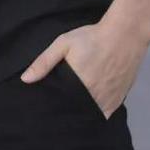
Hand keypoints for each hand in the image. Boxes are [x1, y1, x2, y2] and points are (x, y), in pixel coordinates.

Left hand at [19, 22, 147, 119]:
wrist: (124, 34)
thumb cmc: (91, 38)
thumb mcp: (63, 44)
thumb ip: (44, 62)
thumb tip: (25, 79)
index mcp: (78, 87)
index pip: (62, 108)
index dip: (54, 109)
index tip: (47, 110)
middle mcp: (94, 99)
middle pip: (76, 113)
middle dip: (68, 112)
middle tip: (60, 107)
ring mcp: (108, 101)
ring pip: (91, 115)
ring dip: (83, 113)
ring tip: (73, 108)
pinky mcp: (119, 100)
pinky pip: (105, 113)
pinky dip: (97, 112)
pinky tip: (90, 106)